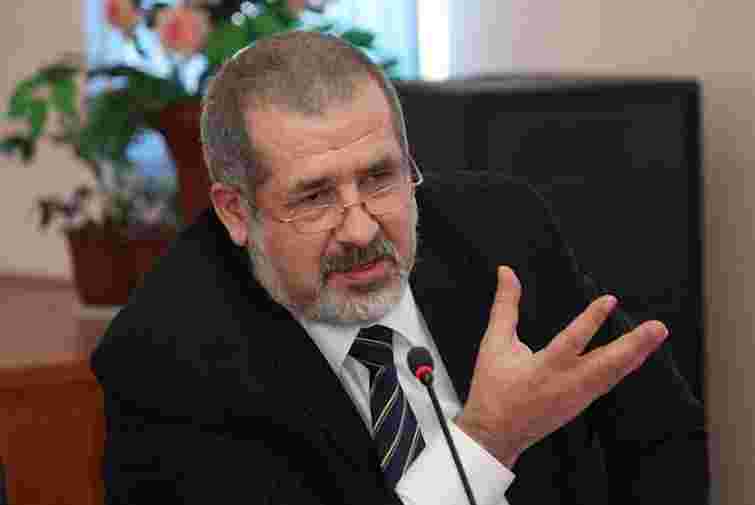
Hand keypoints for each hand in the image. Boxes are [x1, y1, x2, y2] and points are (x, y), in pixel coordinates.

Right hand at [455, 266, 667, 467]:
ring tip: (656, 334)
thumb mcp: (493, 343)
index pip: (573, 341)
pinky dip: (625, 367)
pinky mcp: (582, 404)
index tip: (610, 300)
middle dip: (635, 345)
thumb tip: (507, 273)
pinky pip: (609, 383)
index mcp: (543, 369)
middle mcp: (567, 385)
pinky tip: (637, 355)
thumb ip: (505, 306)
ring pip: (614, 375)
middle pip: (608, 365)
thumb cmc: (493, 388)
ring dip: (637, 354)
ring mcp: (578, 398)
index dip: (591, 320)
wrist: (495, 433)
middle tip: (658, 327)